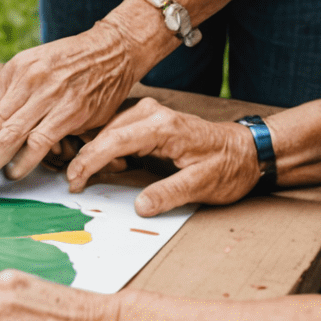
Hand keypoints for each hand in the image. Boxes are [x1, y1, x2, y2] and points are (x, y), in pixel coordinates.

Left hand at [0, 19, 138, 196]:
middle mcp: (27, 83)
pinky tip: (13, 173)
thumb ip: (8, 88)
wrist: (111, 51)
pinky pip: (42, 139)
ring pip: (11, 136)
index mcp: (14, 72)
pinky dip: (25, 160)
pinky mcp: (72, 112)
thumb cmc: (70, 60)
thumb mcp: (32, 63)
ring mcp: (49, 97)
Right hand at [66, 97, 260, 215]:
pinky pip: (117, 131)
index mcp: (162, 127)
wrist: (245, 150)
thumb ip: (170, 193)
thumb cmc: (228, 166)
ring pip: (107, 130)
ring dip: (98, 153)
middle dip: (87, 158)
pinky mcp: (147, 119)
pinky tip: (117, 166)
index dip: (89, 161)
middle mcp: (151, 113)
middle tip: (76, 184)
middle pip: (105, 133)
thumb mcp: (203, 185)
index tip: (75, 180)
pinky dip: (109, 148)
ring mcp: (148, 113)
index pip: (114, 141)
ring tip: (103, 175)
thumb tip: (140, 207)